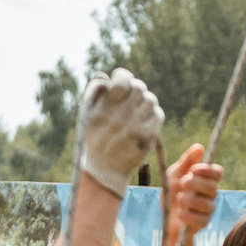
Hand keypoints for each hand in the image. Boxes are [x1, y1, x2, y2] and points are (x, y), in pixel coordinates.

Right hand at [76, 68, 164, 194]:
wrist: (105, 169)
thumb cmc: (95, 138)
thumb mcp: (88, 114)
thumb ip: (95, 92)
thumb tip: (106, 77)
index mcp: (104, 107)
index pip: (122, 79)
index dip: (123, 77)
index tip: (121, 84)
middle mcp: (120, 115)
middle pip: (139, 87)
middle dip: (135, 89)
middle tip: (130, 97)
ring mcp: (136, 126)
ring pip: (150, 99)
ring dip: (145, 101)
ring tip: (137, 108)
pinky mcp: (148, 136)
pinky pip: (158, 114)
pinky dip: (153, 113)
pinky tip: (144, 118)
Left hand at [162, 144, 219, 242]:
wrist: (165, 216)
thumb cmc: (172, 192)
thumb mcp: (174, 174)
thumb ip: (186, 161)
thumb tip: (199, 147)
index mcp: (206, 180)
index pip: (218, 173)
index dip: (208, 170)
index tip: (194, 169)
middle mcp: (210, 194)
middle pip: (213, 187)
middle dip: (197, 184)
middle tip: (183, 182)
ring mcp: (208, 209)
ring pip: (207, 204)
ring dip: (190, 200)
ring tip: (179, 199)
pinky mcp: (203, 223)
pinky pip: (200, 219)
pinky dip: (187, 215)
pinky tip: (179, 212)